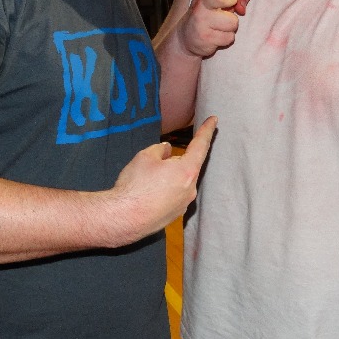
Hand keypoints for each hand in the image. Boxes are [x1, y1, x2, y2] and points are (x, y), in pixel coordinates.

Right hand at [104, 116, 216, 244]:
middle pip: (187, 167)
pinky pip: (173, 196)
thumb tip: (167, 150)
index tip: (214, 120)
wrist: (124, 218)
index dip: (207, 131)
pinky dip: (164, 192)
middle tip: (152, 165)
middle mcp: (190, 189)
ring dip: (167, 178)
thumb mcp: (145, 157)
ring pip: (179, 182)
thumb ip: (160, 149)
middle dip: (173, 162)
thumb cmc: (135, 185)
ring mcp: (184, 204)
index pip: (201, 145)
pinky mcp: (175, 215)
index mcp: (187, 171)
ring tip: (146, 182)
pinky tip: (148, 194)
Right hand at [178, 0, 250, 58]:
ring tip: (219, 26)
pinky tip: (215, 36)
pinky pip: (229, 37)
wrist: (187, 39)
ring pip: (233, 22)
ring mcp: (201, 20)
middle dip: (232, 2)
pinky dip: (226, 38)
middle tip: (228, 9)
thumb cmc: (207, 16)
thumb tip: (244, 1)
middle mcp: (200, 2)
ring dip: (230, 26)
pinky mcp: (205, 38)